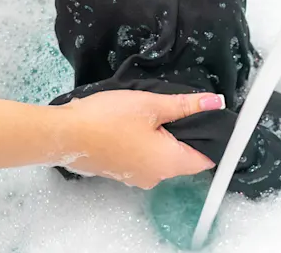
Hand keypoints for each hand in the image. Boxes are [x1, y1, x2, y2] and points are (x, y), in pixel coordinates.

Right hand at [54, 90, 224, 188]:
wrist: (65, 134)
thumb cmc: (107, 119)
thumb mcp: (151, 105)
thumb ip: (186, 105)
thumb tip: (215, 102)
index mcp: (169, 163)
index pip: (207, 158)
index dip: (212, 138)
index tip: (208, 117)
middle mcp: (157, 177)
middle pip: (185, 158)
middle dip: (185, 134)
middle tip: (176, 108)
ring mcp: (138, 178)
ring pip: (164, 157)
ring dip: (164, 138)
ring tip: (151, 113)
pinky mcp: (123, 173)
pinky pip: (146, 159)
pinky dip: (147, 144)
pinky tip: (134, 125)